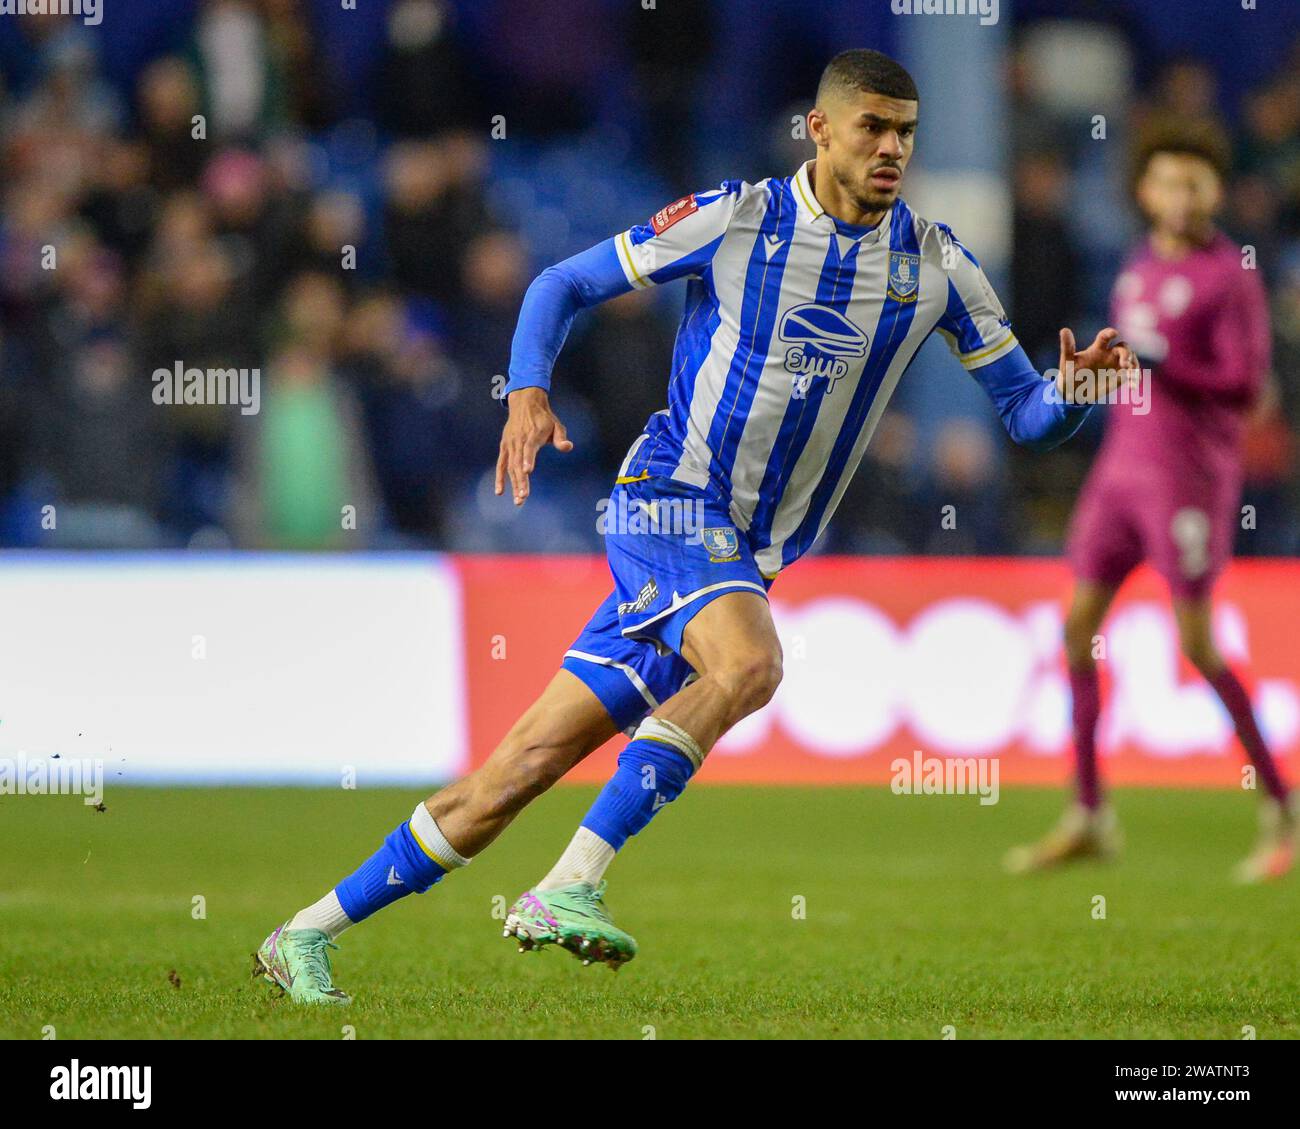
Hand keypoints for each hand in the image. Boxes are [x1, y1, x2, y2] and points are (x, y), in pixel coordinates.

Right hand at [494, 387, 572, 505]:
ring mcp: (510, 444)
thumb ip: (561, 437)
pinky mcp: (504, 446)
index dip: (528, 459)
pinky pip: (500, 464)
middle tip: (523, 497)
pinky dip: (499, 477)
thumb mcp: (556, 424)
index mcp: (533, 433)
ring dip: (513, 483)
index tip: (527, 471)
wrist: (525, 403)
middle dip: (520, 481)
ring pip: (510, 466)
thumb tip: (568, 447)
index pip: (529, 447)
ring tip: (518, 499)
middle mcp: (519, 439)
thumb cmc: (544, 418)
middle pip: (518, 462)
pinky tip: (500, 491)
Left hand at [1055, 326, 1140, 404]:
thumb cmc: (1069, 374)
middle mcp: (1109, 354)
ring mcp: (1116, 365)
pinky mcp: (1120, 376)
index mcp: (1097, 349)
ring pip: (1131, 360)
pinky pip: (1131, 375)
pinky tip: (1133, 386)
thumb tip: (1064, 330)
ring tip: (1131, 375)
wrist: (1073, 391)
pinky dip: (1134, 379)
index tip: (1114, 333)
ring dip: (1133, 366)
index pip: (1105, 337)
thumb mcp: (1067, 362)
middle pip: (1123, 347)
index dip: (1110, 333)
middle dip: (1126, 354)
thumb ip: (1067, 347)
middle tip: (1124, 364)